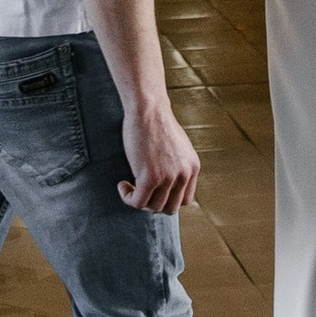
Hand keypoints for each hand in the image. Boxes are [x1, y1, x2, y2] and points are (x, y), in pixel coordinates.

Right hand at [119, 88, 200, 214]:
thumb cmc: (157, 123)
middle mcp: (183, 175)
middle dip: (154, 204)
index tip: (155, 192)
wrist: (148, 108)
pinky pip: (137, 202)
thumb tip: (167, 184)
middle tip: (141, 191)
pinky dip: (128, 198)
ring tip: (130, 187)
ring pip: (153, 207)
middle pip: (170, 208)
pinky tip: (122, 185)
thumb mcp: (178, 147)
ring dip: (139, 200)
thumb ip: (178, 166)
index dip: (168, 200)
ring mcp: (167, 177)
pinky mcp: (149, 177)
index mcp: (193, 168)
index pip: (185, 200)